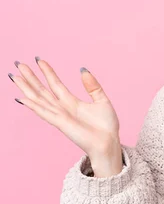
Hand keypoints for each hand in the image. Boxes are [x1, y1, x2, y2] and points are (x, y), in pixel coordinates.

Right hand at [8, 57, 122, 176]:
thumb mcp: (102, 100)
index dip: (47, 72)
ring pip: (38, 98)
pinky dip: (32, 105)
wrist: (109, 143)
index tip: (39, 59)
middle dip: (30, 77)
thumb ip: (92, 86)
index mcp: (72, 102)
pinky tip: (21, 98)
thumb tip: (82, 70)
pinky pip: (44, 112)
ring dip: (26, 87)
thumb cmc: (106, 126)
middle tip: (18, 63)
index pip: (55, 84)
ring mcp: (59, 115)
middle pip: (42, 90)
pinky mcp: (60, 123)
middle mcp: (62, 108)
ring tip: (14, 76)